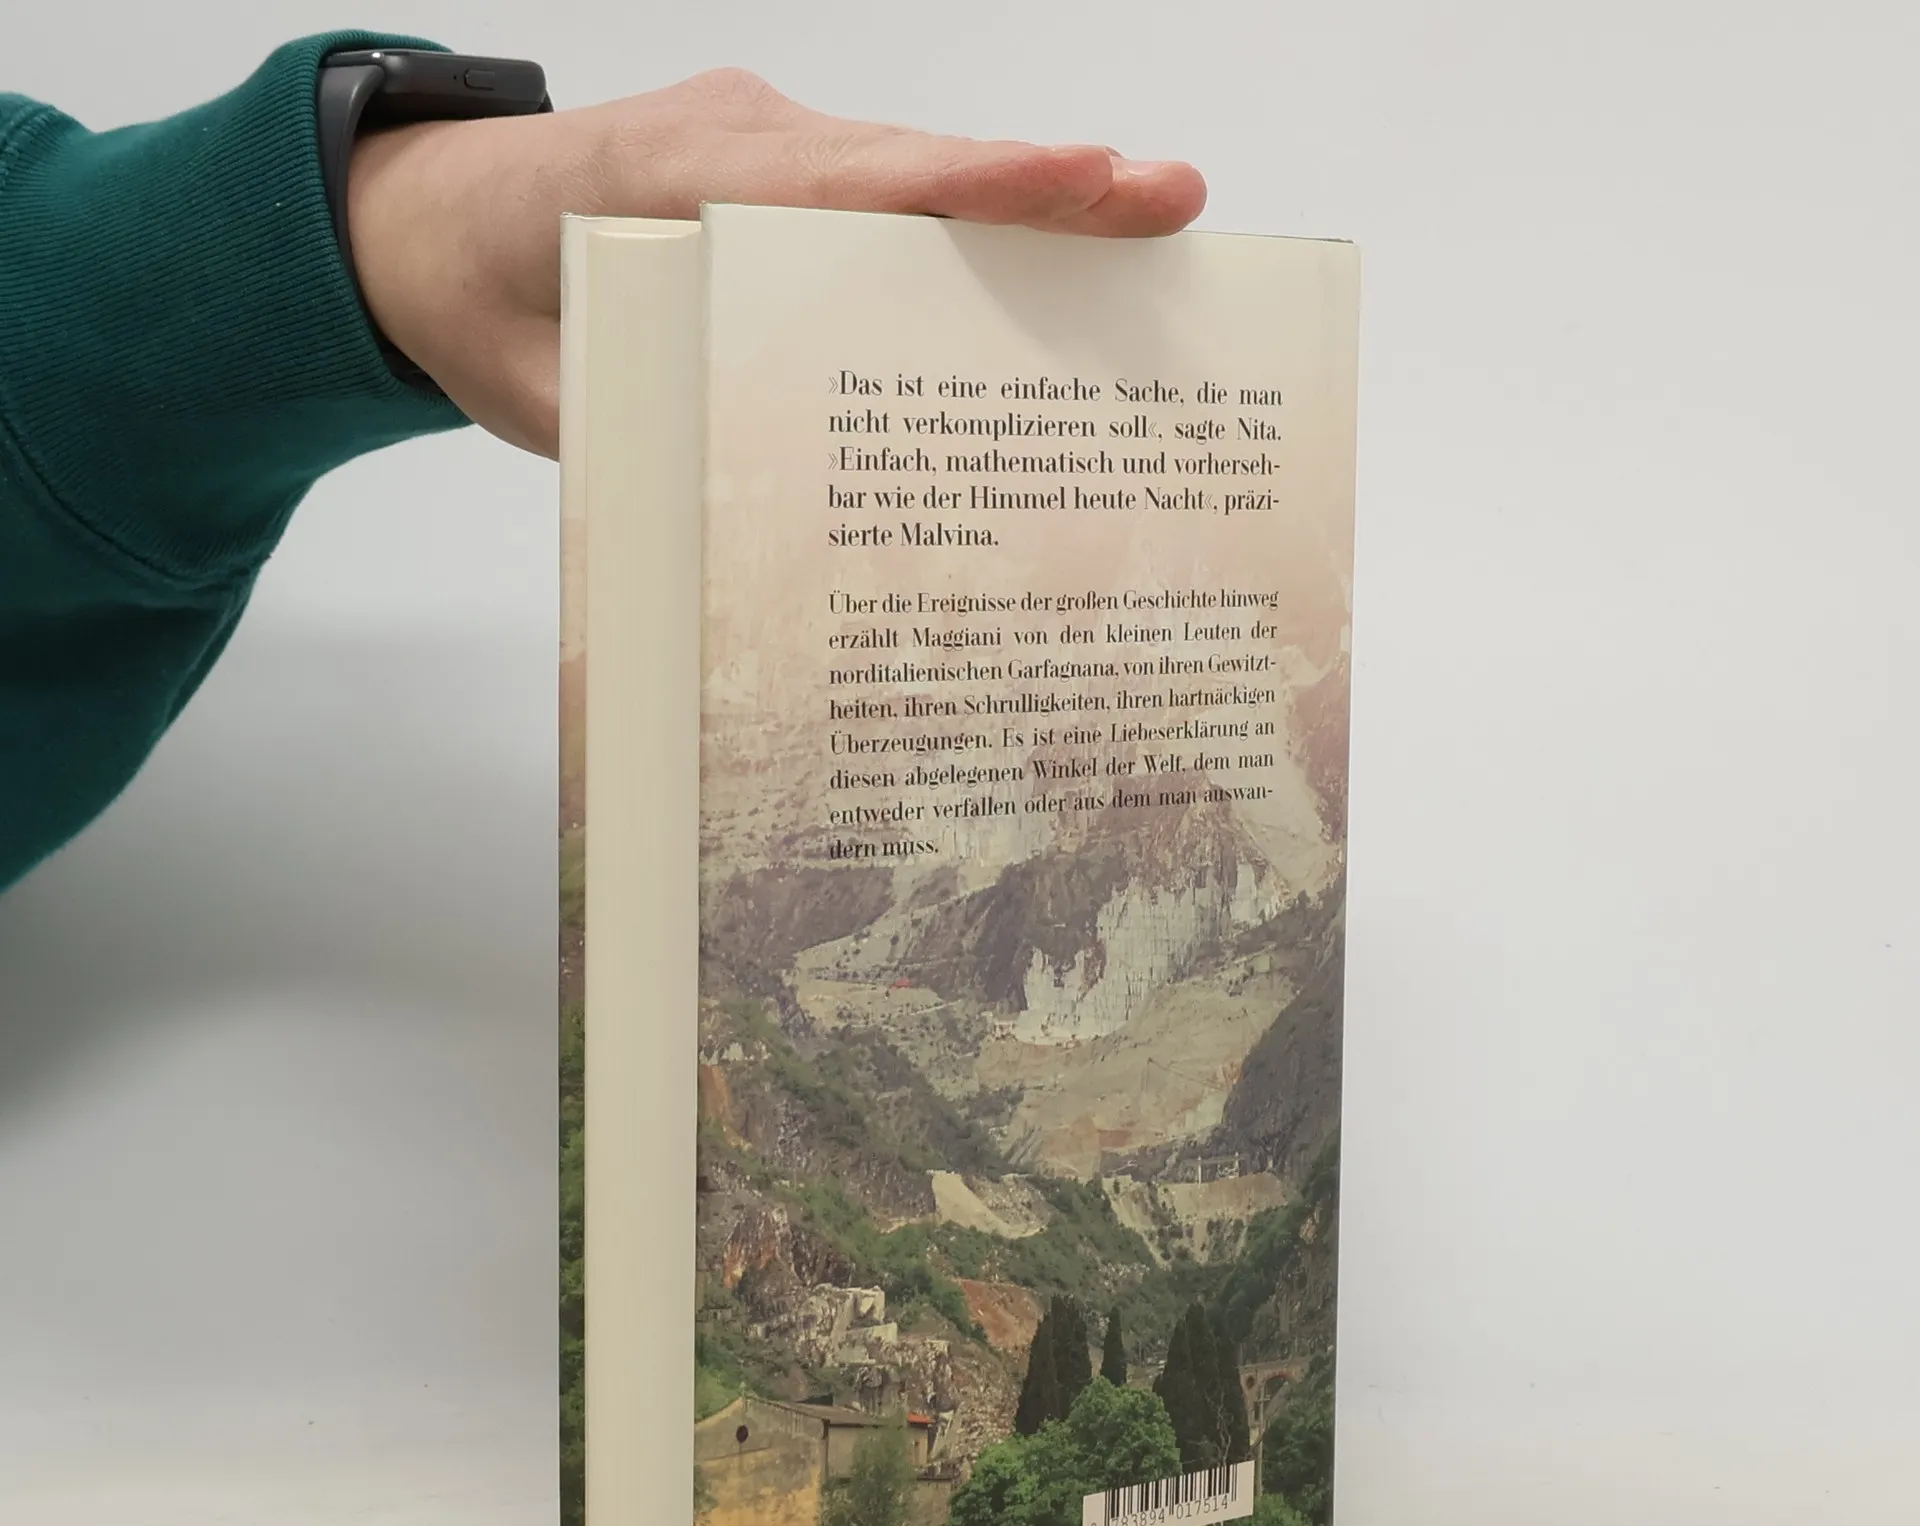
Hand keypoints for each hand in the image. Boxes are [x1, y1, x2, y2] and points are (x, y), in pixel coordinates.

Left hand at [345, 68, 1207, 456]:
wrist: (411, 219)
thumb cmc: (474, 297)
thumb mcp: (539, 387)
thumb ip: (644, 427)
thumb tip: (759, 491)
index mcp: (677, 179)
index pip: (854, 182)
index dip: (977, 186)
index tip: (1090, 177)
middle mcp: (738, 140)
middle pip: (914, 164)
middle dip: (1048, 185)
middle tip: (1173, 203)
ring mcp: (758, 144)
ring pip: (908, 172)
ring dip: (1019, 202)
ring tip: (1139, 233)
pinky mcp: (768, 169)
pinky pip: (877, 191)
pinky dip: (956, 220)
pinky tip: (1031, 270)